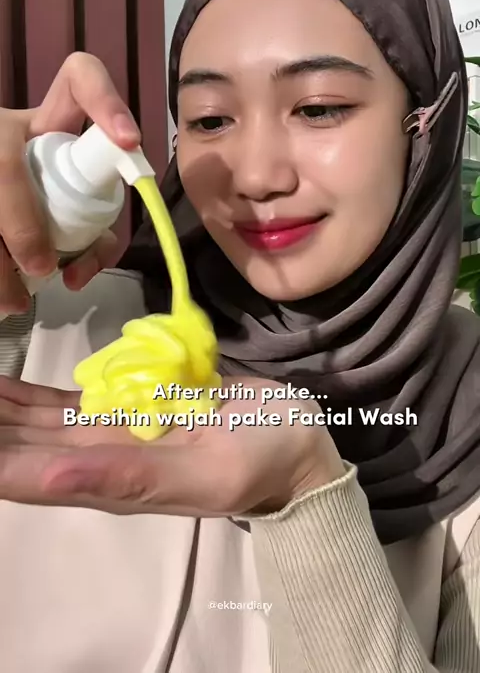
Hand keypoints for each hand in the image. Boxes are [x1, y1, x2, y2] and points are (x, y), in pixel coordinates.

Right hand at [0, 53, 140, 313]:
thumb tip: (75, 271)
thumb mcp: (62, 204)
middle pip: (3, 157)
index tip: (129, 140)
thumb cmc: (31, 199)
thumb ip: (90, 226)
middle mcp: (6, 127)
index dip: (106, 101)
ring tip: (11, 302)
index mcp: (44, 124)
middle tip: (41, 267)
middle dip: (23, 221)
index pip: (79, 77)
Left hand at [0, 376, 344, 516]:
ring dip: (0, 410)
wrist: (298, 445)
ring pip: (38, 423)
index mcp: (115, 482)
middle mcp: (102, 463)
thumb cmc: (263, 458)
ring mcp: (114, 435)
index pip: (30, 475)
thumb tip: (51, 480)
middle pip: (24, 447)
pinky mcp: (131, 409)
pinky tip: (5, 383)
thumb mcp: (206, 470)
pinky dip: (32, 394)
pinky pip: (69, 402)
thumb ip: (129, 476)